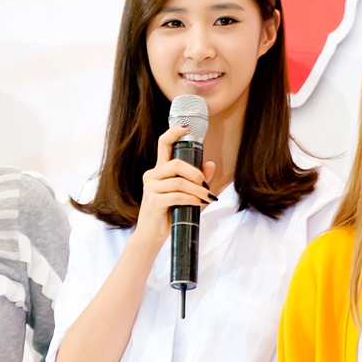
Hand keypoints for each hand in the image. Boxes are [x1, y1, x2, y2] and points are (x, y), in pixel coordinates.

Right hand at [134, 125, 215, 243]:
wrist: (153, 235)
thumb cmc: (170, 213)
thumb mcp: (187, 194)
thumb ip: (199, 179)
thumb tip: (211, 164)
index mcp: (159, 170)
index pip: (163, 144)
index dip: (173, 133)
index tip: (186, 127)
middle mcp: (152, 175)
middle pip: (175, 163)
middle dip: (195, 172)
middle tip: (205, 184)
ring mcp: (151, 188)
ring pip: (178, 181)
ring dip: (197, 190)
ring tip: (207, 198)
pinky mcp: (152, 201)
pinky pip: (176, 196)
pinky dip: (190, 199)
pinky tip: (198, 204)